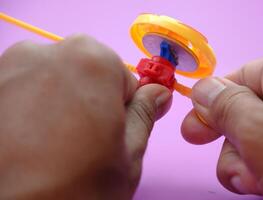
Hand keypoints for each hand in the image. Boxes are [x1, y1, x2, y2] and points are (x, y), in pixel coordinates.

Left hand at [0, 35, 171, 198]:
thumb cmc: (76, 190)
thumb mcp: (128, 152)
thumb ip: (145, 113)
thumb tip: (158, 93)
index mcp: (91, 61)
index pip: (122, 77)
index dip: (121, 104)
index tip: (112, 127)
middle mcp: (45, 52)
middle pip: (85, 71)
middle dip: (91, 98)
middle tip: (83, 138)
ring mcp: (8, 67)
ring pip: (53, 78)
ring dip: (60, 102)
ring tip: (52, 142)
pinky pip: (23, 89)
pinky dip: (30, 108)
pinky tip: (27, 140)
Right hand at [181, 46, 262, 199]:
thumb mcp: (260, 131)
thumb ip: (224, 107)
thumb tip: (201, 90)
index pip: (238, 80)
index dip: (210, 106)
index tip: (192, 131)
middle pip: (245, 115)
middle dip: (234, 147)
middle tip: (240, 172)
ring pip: (258, 141)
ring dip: (249, 167)